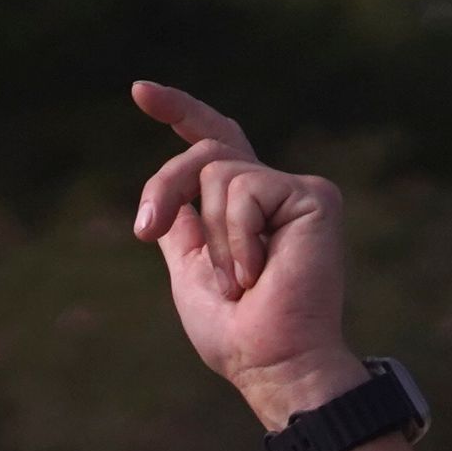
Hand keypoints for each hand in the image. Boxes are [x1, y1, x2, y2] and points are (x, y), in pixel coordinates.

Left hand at [127, 80, 364, 428]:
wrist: (269, 359)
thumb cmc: (233, 330)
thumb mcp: (188, 269)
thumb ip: (182, 225)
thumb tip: (166, 195)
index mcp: (241, 206)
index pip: (212, 142)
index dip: (178, 112)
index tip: (138, 91)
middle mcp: (271, 190)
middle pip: (205, 149)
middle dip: (166, 185)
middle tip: (145, 229)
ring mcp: (295, 190)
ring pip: (217, 172)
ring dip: (212, 236)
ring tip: (240, 279)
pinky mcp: (313, 196)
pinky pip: (243, 190)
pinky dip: (236, 238)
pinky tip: (260, 273)